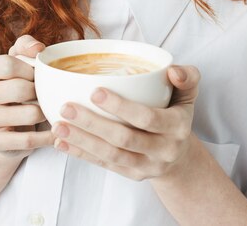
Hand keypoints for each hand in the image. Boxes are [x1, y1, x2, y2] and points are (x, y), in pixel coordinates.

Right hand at [0, 34, 53, 158]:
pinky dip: (45, 137)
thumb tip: (37, 49)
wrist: (3, 124)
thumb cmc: (15, 84)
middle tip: (43, 94)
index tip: (37, 75)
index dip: (30, 70)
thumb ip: (27, 46)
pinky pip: (27, 140)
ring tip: (45, 110)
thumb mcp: (19, 60)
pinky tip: (53, 133)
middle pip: (20, 89)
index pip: (9, 64)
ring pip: (28, 114)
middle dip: (39, 92)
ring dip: (44, 112)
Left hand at [51, 64, 199, 180]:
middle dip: (93, 124)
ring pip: (111, 155)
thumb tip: (172, 71)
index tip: (94, 92)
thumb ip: (187, 76)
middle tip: (66, 107)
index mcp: (177, 126)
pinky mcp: (132, 175)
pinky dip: (82, 154)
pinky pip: (105, 165)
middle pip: (124, 139)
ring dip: (82, 141)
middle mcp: (164, 150)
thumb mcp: (188, 93)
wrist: (181, 155)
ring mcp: (147, 166)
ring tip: (58, 126)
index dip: (121, 107)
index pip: (147, 118)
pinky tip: (62, 143)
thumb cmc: (177, 112)